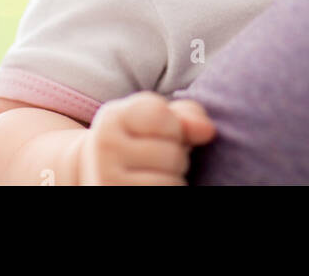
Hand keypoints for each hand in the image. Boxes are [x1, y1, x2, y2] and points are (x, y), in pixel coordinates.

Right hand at [76, 91, 215, 184]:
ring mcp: (107, 179)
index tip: (156, 133)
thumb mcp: (157, 120)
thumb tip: (208, 131)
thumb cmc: (139, 143)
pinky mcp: (116, 193)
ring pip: (172, 180)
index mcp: (111, 118)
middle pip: (172, 152)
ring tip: (152, 175)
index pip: (161, 114)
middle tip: (154, 160)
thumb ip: (186, 115)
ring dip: (173, 179)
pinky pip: (168, 194)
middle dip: (176, 156)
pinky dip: (169, 192)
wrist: (100, 175)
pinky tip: (150, 186)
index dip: (173, 126)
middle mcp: (104, 147)